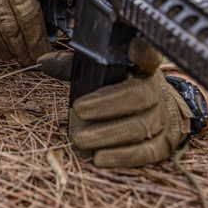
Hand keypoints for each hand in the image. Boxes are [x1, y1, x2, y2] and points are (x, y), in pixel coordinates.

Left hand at [38, 38, 192, 167]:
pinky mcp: (165, 144)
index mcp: (142, 67)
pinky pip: (146, 152)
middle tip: (78, 111)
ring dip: (108, 135)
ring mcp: (164, 118)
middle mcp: (157, 90)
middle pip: (138, 96)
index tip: (133, 49)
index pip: (147, 54)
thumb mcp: (103, 70)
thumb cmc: (121, 86)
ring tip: (80, 139)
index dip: (142, 52)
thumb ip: (75, 65)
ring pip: (140, 127)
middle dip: (107, 105)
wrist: (159, 110)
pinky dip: (122, 156)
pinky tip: (99, 158)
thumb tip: (42, 63)